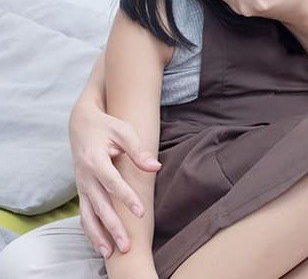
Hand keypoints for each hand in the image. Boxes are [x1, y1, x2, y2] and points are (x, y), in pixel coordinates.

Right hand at [69, 99, 160, 257]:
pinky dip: (90, 231)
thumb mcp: (123, 131)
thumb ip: (138, 150)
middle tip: (127, 246)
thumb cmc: (106, 126)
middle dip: (113, 227)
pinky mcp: (82, 191)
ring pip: (88, 215)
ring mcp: (81, 186)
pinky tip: (100, 245)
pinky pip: (84, 215)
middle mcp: (85, 177)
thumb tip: (156, 167)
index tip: (141, 211)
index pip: (112, 183)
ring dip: (99, 236)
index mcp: (95, 160)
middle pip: (100, 206)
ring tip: (111, 253)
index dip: (126, 197)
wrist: (81, 125)